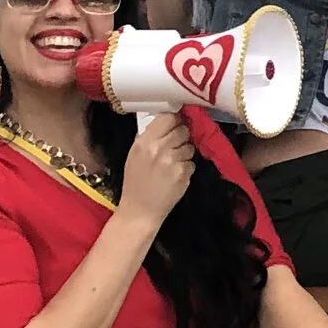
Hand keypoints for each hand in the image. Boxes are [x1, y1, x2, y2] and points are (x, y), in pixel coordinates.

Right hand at [117, 109, 194, 233]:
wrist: (140, 210)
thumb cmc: (136, 181)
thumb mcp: (135, 154)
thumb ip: (150, 136)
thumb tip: (166, 120)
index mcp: (145, 142)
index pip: (168, 117)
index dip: (175, 119)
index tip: (175, 123)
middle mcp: (160, 148)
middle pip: (183, 129)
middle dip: (181, 136)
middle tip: (174, 146)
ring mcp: (173, 161)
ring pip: (190, 146)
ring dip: (185, 152)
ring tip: (172, 163)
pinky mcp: (184, 174)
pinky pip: (192, 162)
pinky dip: (186, 168)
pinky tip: (175, 175)